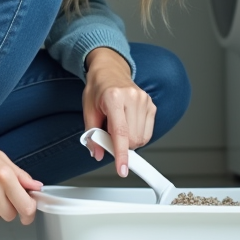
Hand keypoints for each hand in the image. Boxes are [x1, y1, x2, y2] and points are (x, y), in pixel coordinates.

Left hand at [82, 47, 155, 177]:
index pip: (120, 132)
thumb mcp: (88, 109)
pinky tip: (128, 124)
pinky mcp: (151, 105)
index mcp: (114, 97)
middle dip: (121, 145)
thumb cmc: (98, 88)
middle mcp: (132, 97)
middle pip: (133, 138)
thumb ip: (92, 134)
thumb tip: (97, 153)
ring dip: (130, 141)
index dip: (121, 154)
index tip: (122, 169)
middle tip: (109, 135)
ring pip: (142, 138)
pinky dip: (137, 135)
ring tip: (118, 126)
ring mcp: (145, 100)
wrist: (110, 70)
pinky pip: (148, 132)